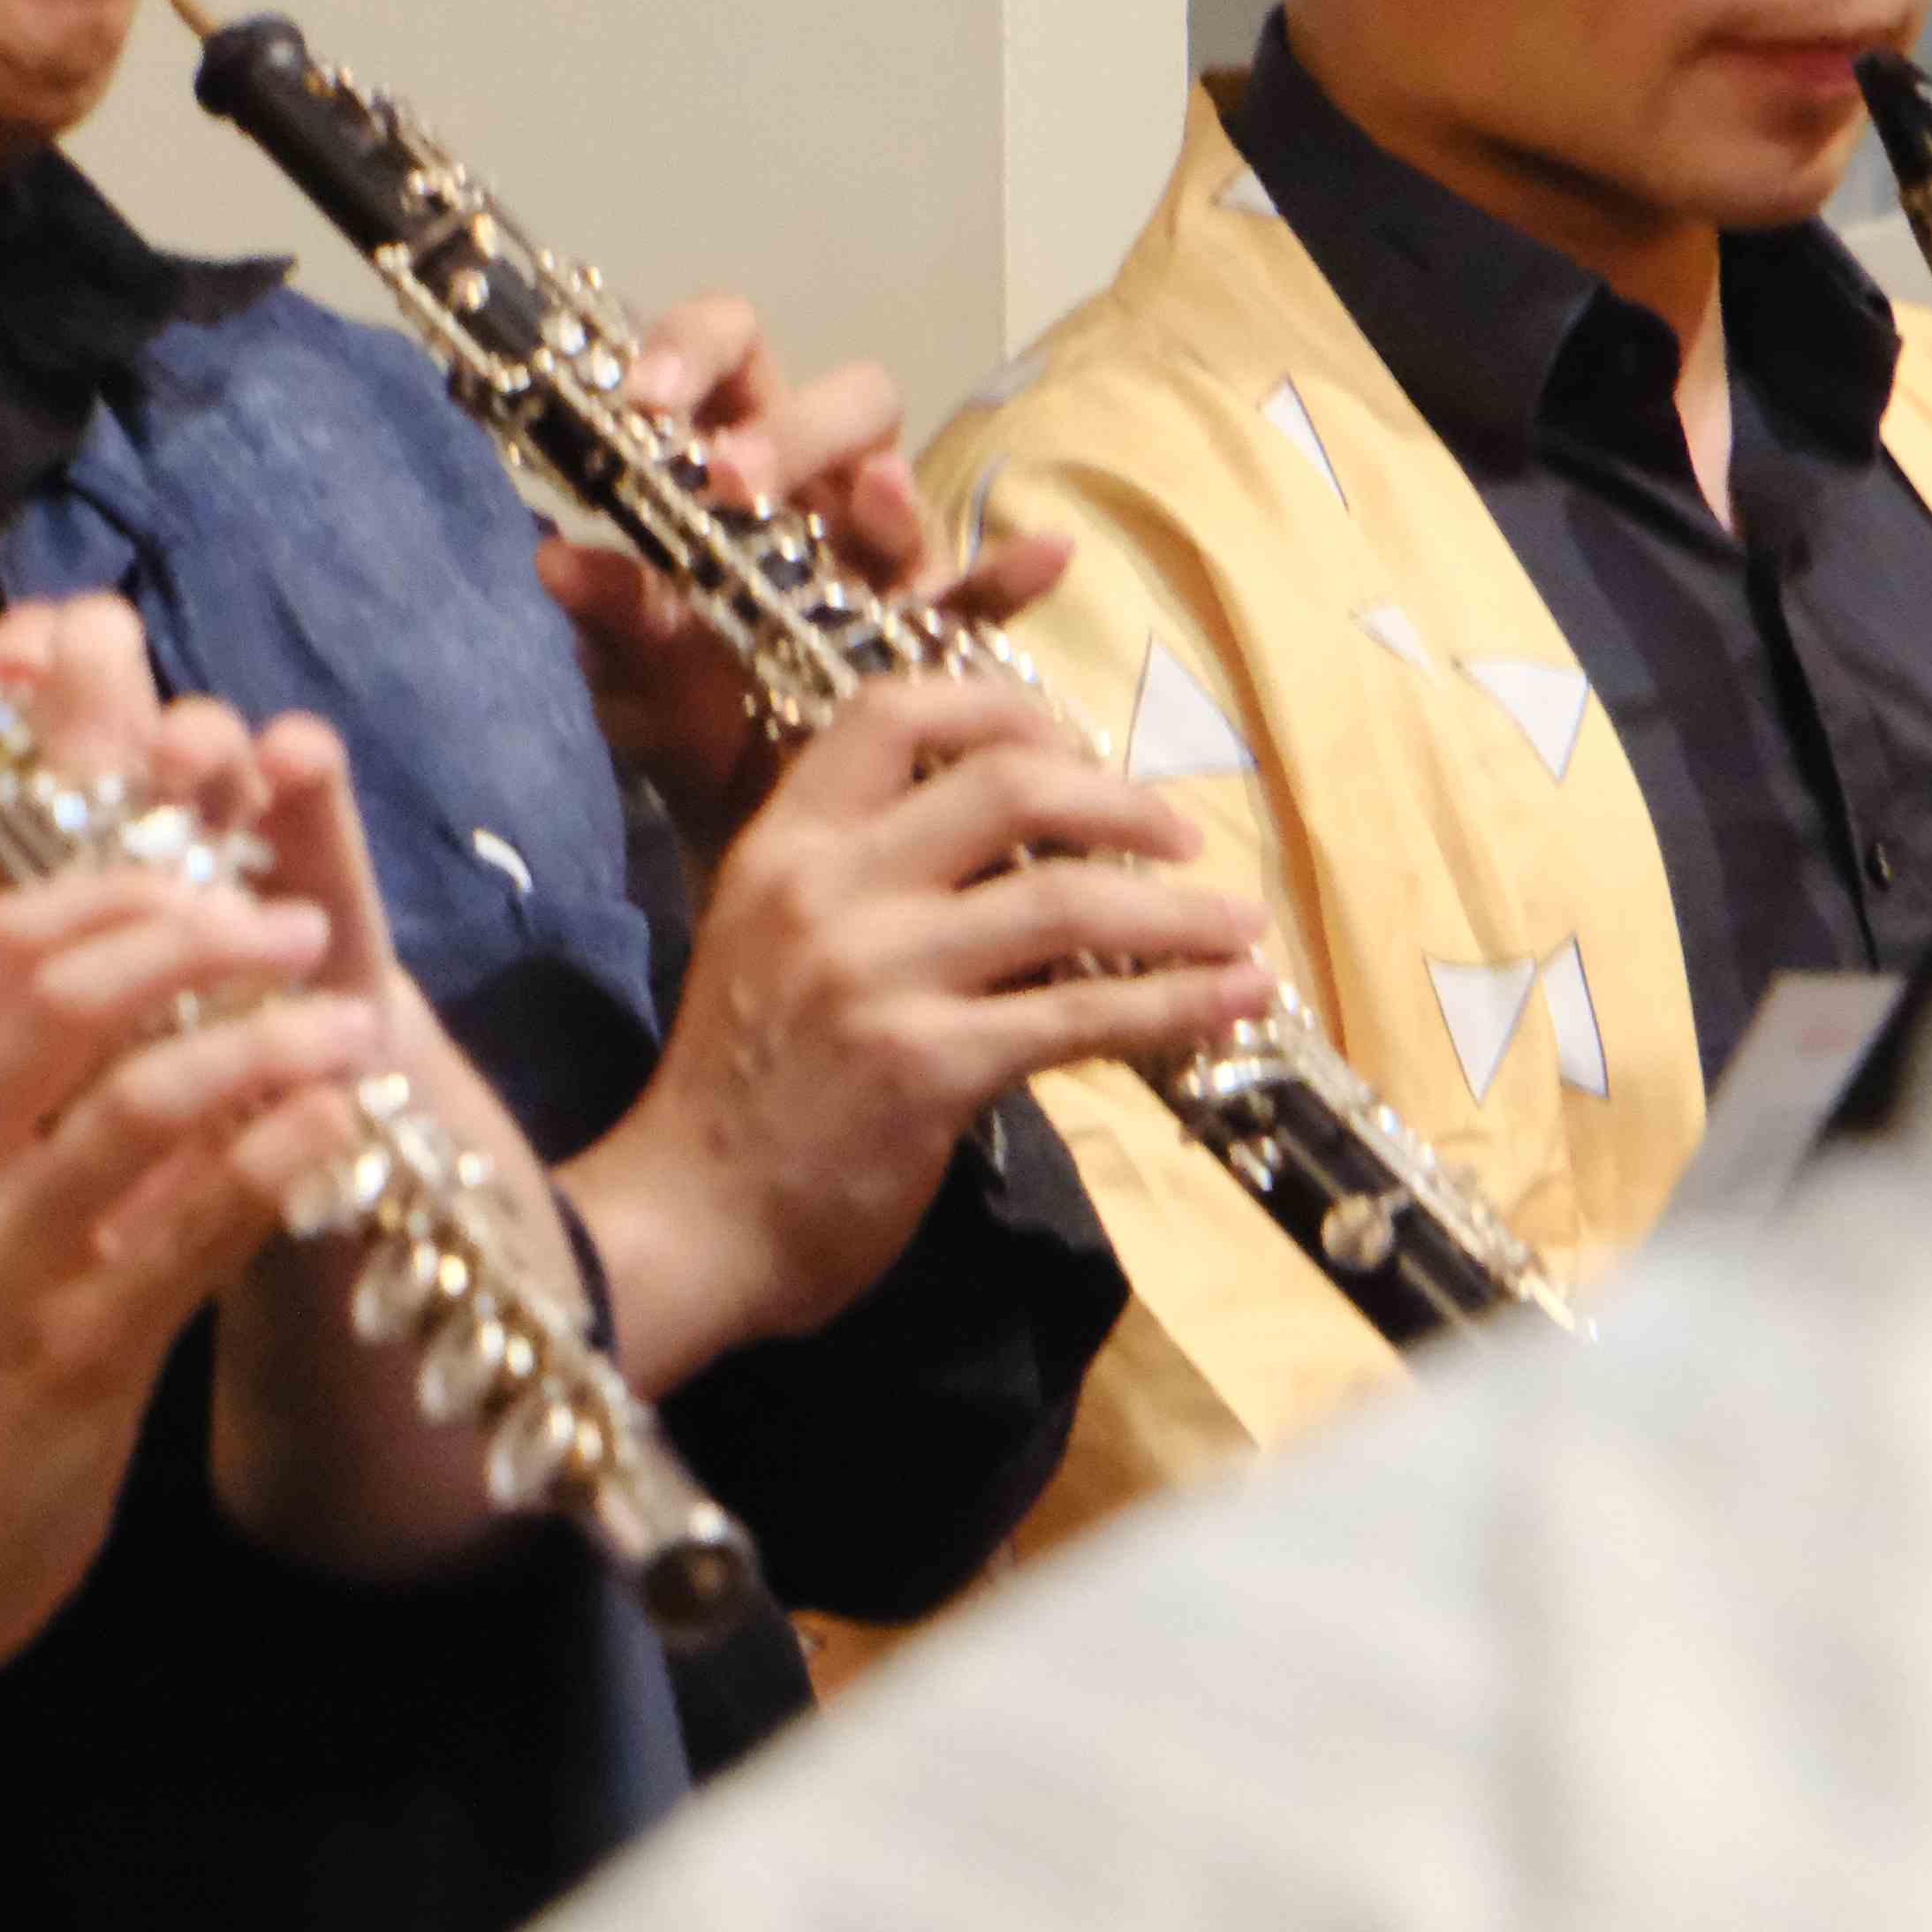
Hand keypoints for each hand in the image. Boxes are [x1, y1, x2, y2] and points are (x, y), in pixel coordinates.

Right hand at [0, 606, 563, 1582]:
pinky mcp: (72, 1357)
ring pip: (140, 1098)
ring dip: (265, 1040)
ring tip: (349, 1024)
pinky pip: (190, 1224)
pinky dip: (277, 1152)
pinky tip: (340, 1124)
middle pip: (63, 986)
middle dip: (200, 931)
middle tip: (296, 925)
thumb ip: (16, 1109)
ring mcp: (0, 1266)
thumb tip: (121, 987)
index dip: (117, 881)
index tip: (215, 873)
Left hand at [520, 296, 980, 838]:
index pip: (724, 357)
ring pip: (899, 485)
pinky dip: (1010, 577)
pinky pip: (982, 602)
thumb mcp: (637, 684)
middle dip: (787, 426)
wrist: (752, 840)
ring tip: (871, 498)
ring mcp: (886, 562)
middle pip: (839, 400)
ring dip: (881, 491)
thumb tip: (556, 560)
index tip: (644, 397)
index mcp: (728, 471)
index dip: (691, 349)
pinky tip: (1045, 558)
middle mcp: (818, 495)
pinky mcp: (938, 639)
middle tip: (729, 480)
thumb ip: (606, 621)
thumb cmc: (692, 729)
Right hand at [577, 673, 1268, 1369]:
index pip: (891, 712)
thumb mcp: (769, 942)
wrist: (689, 1222)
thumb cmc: (738, 1087)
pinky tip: (1231, 1002)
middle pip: (1008, 786)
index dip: (1001, 709)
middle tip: (1181, 841)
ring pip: (1068, 901)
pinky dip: (1177, 1003)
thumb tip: (1019, 855)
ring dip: (1180, 913)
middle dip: (1121, 803)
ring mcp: (876, 976)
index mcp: (782, 846)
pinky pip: (1083, 1015)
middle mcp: (826, 889)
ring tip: (1241, 929)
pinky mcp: (927, 1067)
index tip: (1071, 747)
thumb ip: (865, 883)